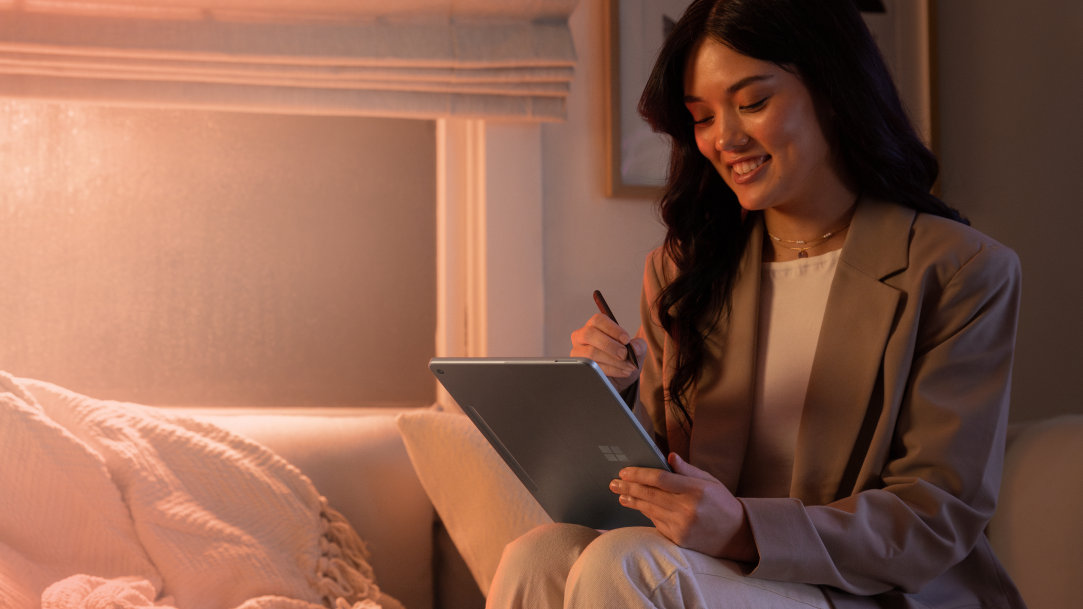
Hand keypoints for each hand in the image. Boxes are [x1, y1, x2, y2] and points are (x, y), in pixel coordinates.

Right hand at [569, 314, 646, 388]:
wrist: (619, 378)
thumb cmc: (624, 358)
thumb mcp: (636, 350)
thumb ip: (639, 345)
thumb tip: (635, 348)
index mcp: (594, 325)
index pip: (598, 320)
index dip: (613, 329)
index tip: (626, 340)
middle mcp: (581, 336)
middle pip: (590, 334)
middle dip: (610, 345)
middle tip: (625, 354)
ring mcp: (578, 352)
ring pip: (591, 353)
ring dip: (613, 361)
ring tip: (628, 366)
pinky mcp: (580, 367)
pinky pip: (593, 368)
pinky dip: (611, 370)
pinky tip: (623, 372)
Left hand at [609, 453, 756, 561]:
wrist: (737, 535)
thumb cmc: (722, 503)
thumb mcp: (710, 481)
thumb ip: (687, 470)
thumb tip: (669, 456)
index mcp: (696, 490)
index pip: (660, 479)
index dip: (639, 474)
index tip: (624, 471)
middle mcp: (687, 508)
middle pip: (649, 494)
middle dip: (628, 487)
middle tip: (614, 483)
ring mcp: (682, 525)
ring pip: (649, 509)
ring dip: (632, 501)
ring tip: (621, 494)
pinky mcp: (678, 538)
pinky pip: (656, 522)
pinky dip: (645, 512)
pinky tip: (637, 505)